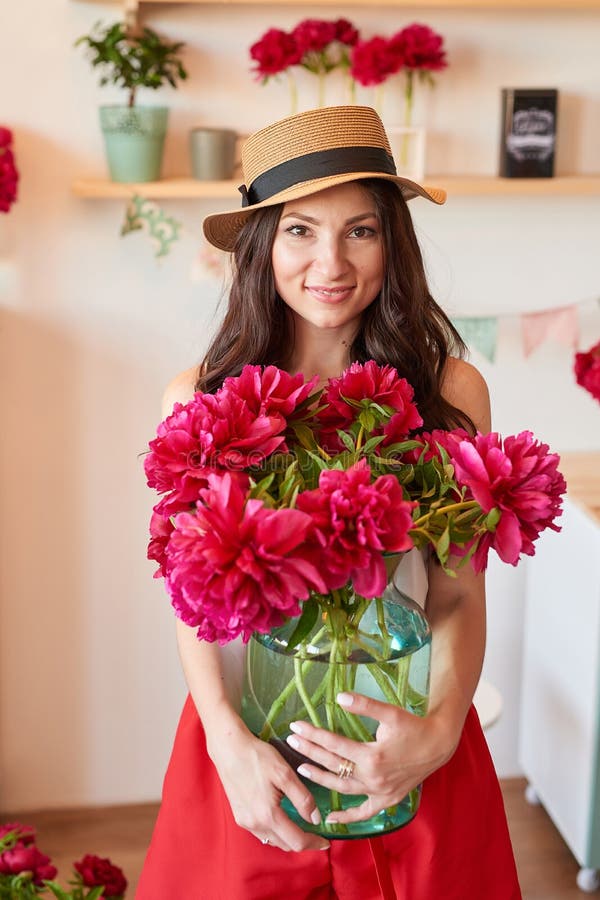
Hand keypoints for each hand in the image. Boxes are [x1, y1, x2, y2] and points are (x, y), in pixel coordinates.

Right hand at [207, 721, 329, 851]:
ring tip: (300, 826)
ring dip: (288, 838)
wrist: (229, 749)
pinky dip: (275, 831)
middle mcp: (255, 824)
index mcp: (268, 815)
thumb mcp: (285, 774)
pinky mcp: (239, 816)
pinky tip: (280, 818)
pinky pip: (261, 832)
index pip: (296, 841)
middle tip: (316, 833)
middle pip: (285, 844)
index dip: (313, 843)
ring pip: (272, 840)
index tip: (326, 842)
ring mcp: (244, 821)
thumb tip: (315, 819)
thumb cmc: (258, 757)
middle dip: (302, 842)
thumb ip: (302, 799)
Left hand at [285, 691, 454, 825]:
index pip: (334, 745)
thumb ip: (364, 705)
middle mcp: (372, 778)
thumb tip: (340, 698)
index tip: (296, 727)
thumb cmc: (413, 727)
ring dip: (320, 779)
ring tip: (301, 769)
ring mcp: (379, 792)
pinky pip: (364, 812)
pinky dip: (348, 818)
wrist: (437, 745)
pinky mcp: (386, 800)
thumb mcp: (390, 712)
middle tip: (291, 741)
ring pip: (343, 789)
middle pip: (334, 765)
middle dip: (310, 752)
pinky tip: (331, 818)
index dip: (313, 735)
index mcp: (371, 756)